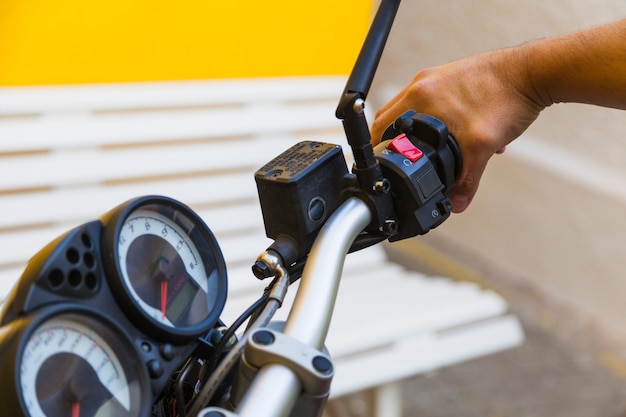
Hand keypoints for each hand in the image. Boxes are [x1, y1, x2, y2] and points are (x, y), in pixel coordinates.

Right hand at [370, 49, 543, 211]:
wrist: (534, 73)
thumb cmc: (508, 98)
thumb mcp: (482, 148)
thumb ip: (466, 180)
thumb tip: (455, 203)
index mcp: (420, 98)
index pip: (382, 126)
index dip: (377, 149)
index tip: (381, 165)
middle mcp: (424, 84)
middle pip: (393, 117)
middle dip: (396, 141)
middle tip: (400, 160)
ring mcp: (437, 78)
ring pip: (414, 109)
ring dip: (418, 130)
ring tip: (430, 150)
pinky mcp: (452, 76)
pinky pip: (433, 101)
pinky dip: (437, 119)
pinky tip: (458, 134)